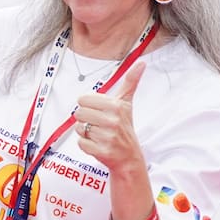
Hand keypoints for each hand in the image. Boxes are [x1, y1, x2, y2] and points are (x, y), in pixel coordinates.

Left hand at [74, 60, 146, 175]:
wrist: (129, 156)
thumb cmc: (124, 127)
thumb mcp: (127, 103)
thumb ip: (131, 82)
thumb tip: (141, 63)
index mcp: (116, 106)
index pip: (83, 99)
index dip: (88, 106)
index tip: (99, 111)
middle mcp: (113, 121)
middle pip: (78, 113)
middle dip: (85, 119)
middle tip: (98, 124)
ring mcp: (107, 137)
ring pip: (78, 128)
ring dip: (85, 132)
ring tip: (99, 134)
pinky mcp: (101, 151)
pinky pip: (80, 143)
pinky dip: (86, 145)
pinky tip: (98, 145)